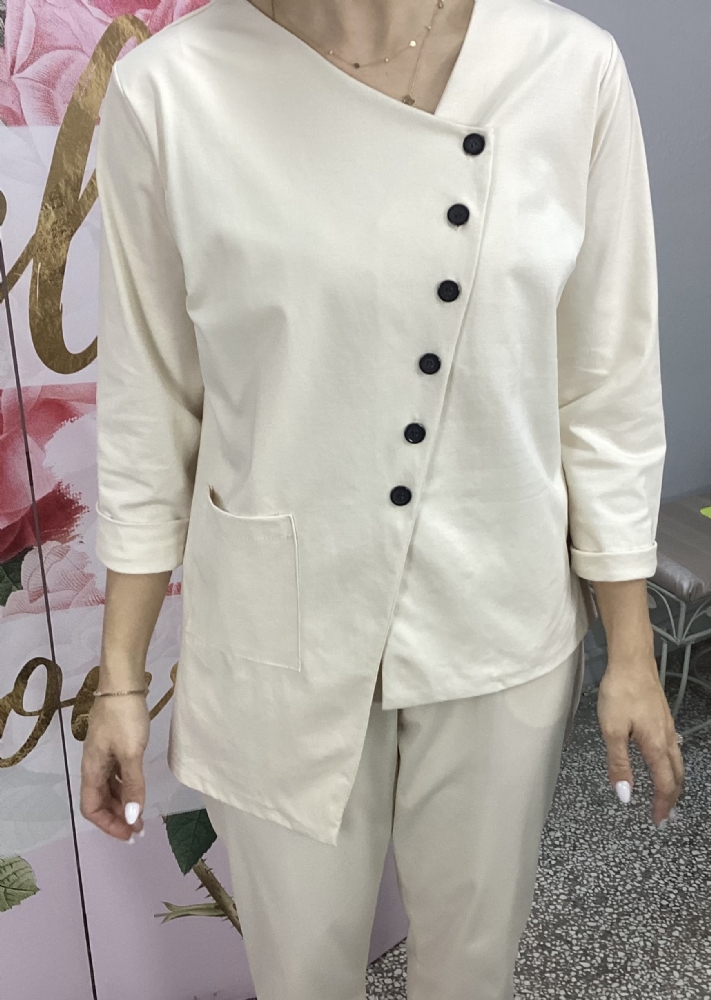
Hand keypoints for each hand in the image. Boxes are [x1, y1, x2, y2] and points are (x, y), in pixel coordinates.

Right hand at [80, 694, 149, 839]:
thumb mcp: (132, 753)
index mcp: (91, 770)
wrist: (123, 683)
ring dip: (123, 803)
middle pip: (100, 801)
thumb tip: (132, 817)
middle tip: (139, 828)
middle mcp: (93, 765)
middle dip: (117, 817)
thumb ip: (133, 785)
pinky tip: (138, 789)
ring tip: (141, 814)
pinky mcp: (113, 745)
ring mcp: (103, 755)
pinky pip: (116, 775)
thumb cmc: (125, 718)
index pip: (91, 808)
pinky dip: (126, 786)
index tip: (129, 833)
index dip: (108, 824)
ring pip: (109, 788)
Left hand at [597, 650, 684, 826]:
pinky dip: (671, 764)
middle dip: (672, 797)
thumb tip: (626, 796)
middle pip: (677, 775)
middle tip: (664, 814)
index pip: (664, 784)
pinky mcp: (663, 717)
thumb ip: (619, 764)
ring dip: (674, 781)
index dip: (662, 805)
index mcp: (656, 746)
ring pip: (677, 762)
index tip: (658, 821)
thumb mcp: (612, 731)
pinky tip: (662, 761)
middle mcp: (667, 738)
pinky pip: (673, 749)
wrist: (632, 661)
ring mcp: (668, 726)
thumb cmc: (620, 693)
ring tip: (665, 794)